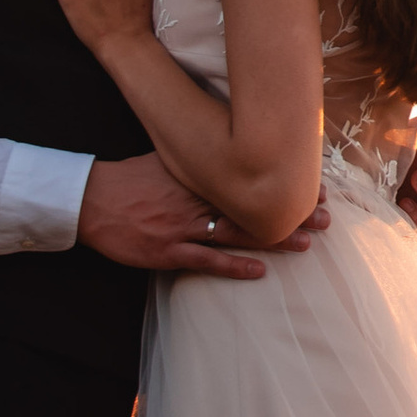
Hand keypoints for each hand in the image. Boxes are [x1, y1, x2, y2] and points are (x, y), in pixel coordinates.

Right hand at [75, 158, 333, 275]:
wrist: (91, 200)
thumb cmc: (130, 178)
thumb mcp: (169, 158)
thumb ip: (200, 156)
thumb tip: (233, 146)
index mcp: (198, 174)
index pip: (249, 176)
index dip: (281, 180)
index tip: (311, 180)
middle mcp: (196, 198)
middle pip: (251, 204)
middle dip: (289, 210)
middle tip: (326, 215)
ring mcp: (183, 226)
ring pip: (237, 232)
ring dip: (273, 238)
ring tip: (307, 242)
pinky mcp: (168, 251)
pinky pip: (207, 260)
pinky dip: (235, 265)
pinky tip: (260, 270)